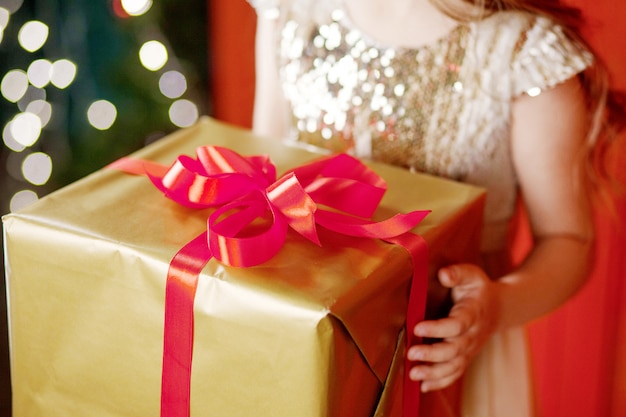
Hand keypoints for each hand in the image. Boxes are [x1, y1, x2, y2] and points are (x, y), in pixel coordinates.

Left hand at [406, 264, 499, 391]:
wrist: (498, 308)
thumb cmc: (477, 289)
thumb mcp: (471, 275)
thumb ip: (457, 273)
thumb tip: (443, 274)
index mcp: (473, 313)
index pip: (457, 325)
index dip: (438, 328)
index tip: (417, 327)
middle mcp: (473, 334)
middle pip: (455, 350)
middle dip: (432, 354)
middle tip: (411, 354)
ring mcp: (470, 348)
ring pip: (454, 366)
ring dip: (434, 373)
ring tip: (414, 375)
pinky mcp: (465, 357)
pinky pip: (455, 373)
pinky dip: (440, 382)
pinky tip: (423, 386)